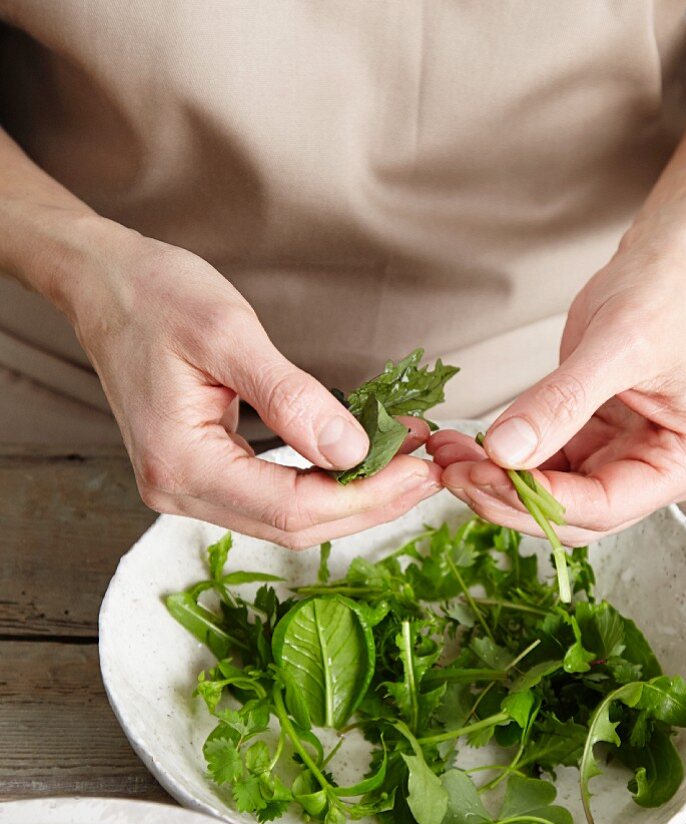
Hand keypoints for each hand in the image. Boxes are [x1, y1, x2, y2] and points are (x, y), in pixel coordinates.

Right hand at [64, 223, 440, 546]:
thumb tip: (352, 452)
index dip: (365, 497)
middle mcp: (178, 492)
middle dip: (370, 504)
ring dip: (354, 498)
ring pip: (288, 519)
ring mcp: (187, 489)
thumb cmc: (154, 295)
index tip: (422, 470)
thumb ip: (291, 397)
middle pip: (294, 526)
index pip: (291, 508)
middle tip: (430, 474)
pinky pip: (274, 497)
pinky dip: (326, 484)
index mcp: (180, 465)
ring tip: (410, 467)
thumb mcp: (227, 333)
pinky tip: (365, 461)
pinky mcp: (202, 475)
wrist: (103, 284)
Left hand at [429, 206, 685, 544]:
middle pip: (575, 514)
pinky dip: (503, 462)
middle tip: (453, 474)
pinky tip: (465, 446)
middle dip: (510, 498)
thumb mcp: (616, 342)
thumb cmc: (665, 291)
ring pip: (553, 496)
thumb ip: (561, 401)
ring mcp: (626, 460)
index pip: (605, 505)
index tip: (482, 478)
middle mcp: (661, 472)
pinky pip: (544, 467)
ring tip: (447, 458)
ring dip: (498, 483)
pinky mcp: (594, 442)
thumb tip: (505, 453)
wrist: (671, 259)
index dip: (540, 499)